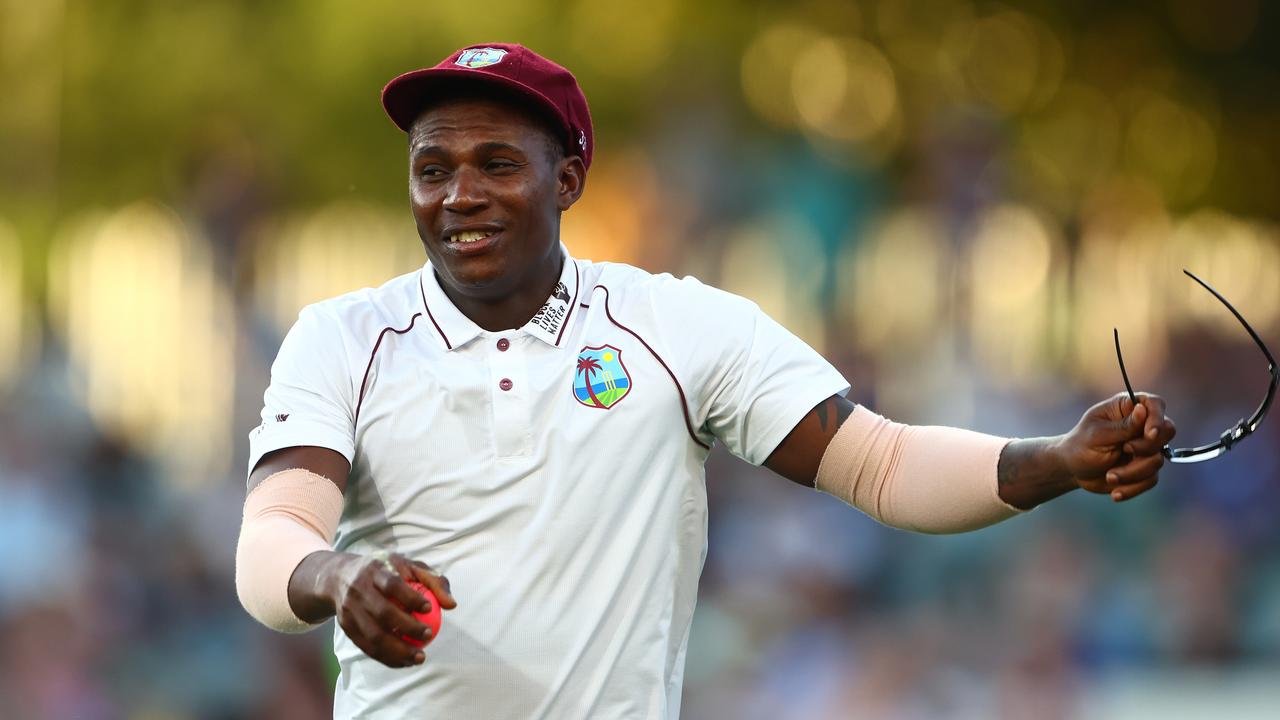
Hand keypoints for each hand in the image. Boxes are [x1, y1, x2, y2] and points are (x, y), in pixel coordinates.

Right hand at [312, 551, 457, 667]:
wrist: (340, 577)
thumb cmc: (386, 571)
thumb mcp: (408, 566)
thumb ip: (433, 581)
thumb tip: (451, 605)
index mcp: (374, 569)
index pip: (392, 584)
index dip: (410, 597)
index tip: (429, 608)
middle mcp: (358, 589)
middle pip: (382, 612)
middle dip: (407, 627)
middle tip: (428, 636)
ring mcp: (349, 610)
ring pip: (373, 635)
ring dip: (398, 651)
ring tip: (419, 657)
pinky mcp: (346, 627)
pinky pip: (367, 647)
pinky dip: (386, 658)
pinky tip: (405, 662)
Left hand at [1058, 392, 1176, 501]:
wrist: (1073, 470)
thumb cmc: (1080, 445)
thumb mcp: (1097, 434)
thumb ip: (1123, 426)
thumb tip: (1143, 409)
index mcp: (1126, 408)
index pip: (1155, 404)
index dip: (1157, 417)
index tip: (1150, 433)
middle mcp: (1141, 426)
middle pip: (1166, 431)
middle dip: (1147, 446)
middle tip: (1125, 449)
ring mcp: (1145, 448)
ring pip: (1158, 460)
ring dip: (1133, 472)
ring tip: (1110, 476)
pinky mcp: (1144, 468)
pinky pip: (1151, 479)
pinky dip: (1133, 487)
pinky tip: (1115, 492)